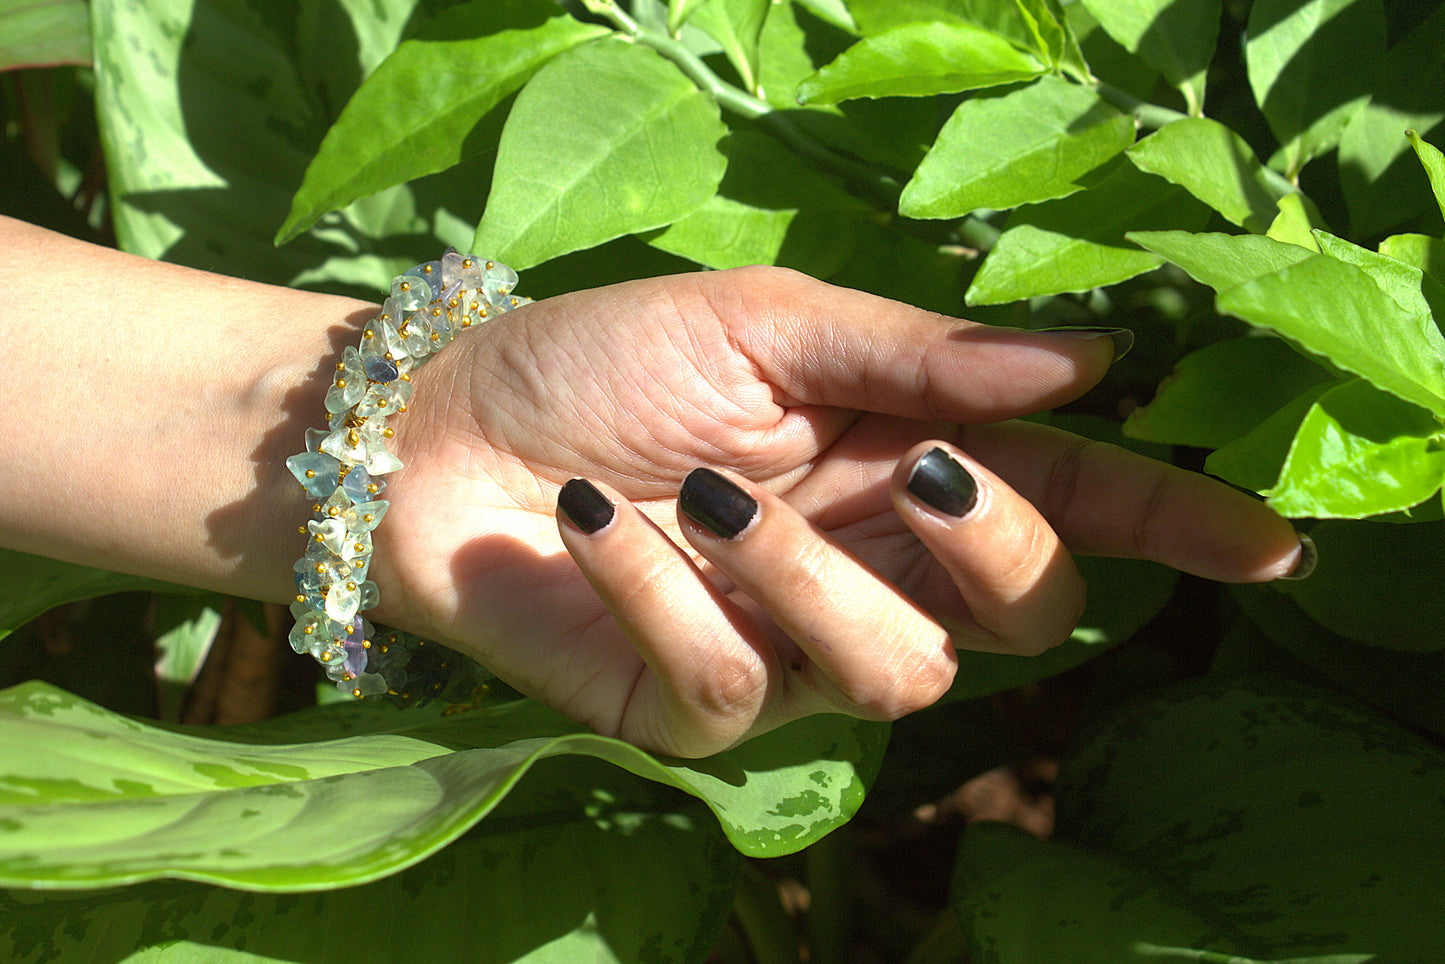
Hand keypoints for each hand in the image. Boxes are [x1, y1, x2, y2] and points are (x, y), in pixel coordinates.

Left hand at [379, 266, 1305, 756]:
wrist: (439, 439)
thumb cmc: (600, 365)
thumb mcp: (764, 322)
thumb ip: (919, 357)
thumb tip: (1086, 366)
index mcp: (903, 463)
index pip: (1070, 505)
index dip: (1172, 524)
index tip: (1269, 540)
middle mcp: (874, 566)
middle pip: (1023, 615)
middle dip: (1000, 549)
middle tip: (924, 473)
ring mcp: (796, 650)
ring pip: (899, 671)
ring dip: (804, 570)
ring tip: (701, 492)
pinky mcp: (703, 713)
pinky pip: (740, 689)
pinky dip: (667, 596)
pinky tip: (595, 527)